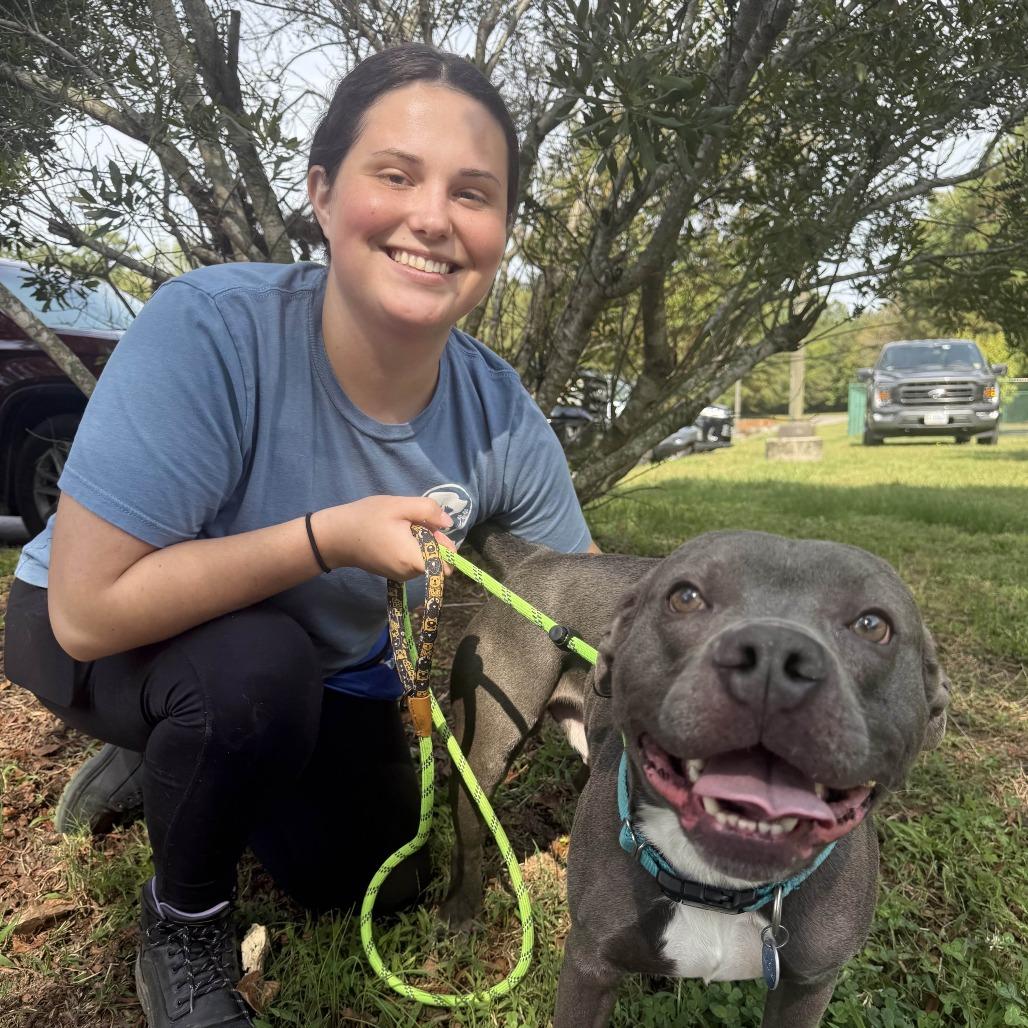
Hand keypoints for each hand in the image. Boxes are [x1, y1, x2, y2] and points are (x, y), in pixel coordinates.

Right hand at [310, 496, 453, 580]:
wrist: (335, 536)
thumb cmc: (366, 519)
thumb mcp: (399, 506)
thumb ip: (428, 512)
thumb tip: (448, 523)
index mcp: (413, 560)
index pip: (446, 562)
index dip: (445, 543)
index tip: (432, 528)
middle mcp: (410, 573)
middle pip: (436, 559)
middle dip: (432, 539)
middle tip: (412, 522)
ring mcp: (401, 576)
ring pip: (424, 559)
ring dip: (420, 542)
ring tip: (400, 527)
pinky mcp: (393, 573)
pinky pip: (412, 561)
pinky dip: (410, 548)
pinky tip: (394, 535)